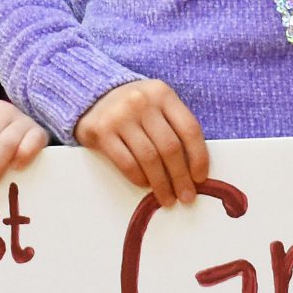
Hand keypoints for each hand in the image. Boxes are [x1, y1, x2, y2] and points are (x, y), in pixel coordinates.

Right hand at [74, 79, 209, 206]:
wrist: (92, 96)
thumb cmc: (134, 108)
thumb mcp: (157, 105)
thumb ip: (174, 126)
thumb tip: (193, 169)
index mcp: (162, 93)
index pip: (189, 129)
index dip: (199, 157)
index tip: (200, 178)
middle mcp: (141, 102)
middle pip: (170, 147)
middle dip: (181, 177)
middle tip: (186, 197)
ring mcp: (120, 116)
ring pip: (149, 158)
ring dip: (161, 184)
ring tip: (167, 198)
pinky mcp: (101, 131)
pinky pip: (126, 162)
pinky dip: (139, 178)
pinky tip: (145, 185)